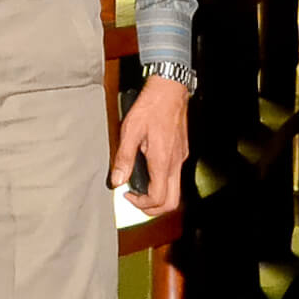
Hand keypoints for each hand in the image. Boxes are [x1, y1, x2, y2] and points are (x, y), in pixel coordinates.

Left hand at [112, 76, 190, 216]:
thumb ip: (123, 158)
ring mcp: (180, 158)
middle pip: (172, 202)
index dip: (141, 204)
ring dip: (157, 196)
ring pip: (175, 190)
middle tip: (136, 202)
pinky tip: (147, 169)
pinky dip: (162, 182)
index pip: (158, 198)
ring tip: (139, 186)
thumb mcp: (130, 131)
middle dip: (153, 209)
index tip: (127, 195)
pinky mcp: (181, 151)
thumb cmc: (151, 106)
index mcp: (162, 161)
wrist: (169, 89)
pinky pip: (174, 176)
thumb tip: (117, 180)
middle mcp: (175, 163)